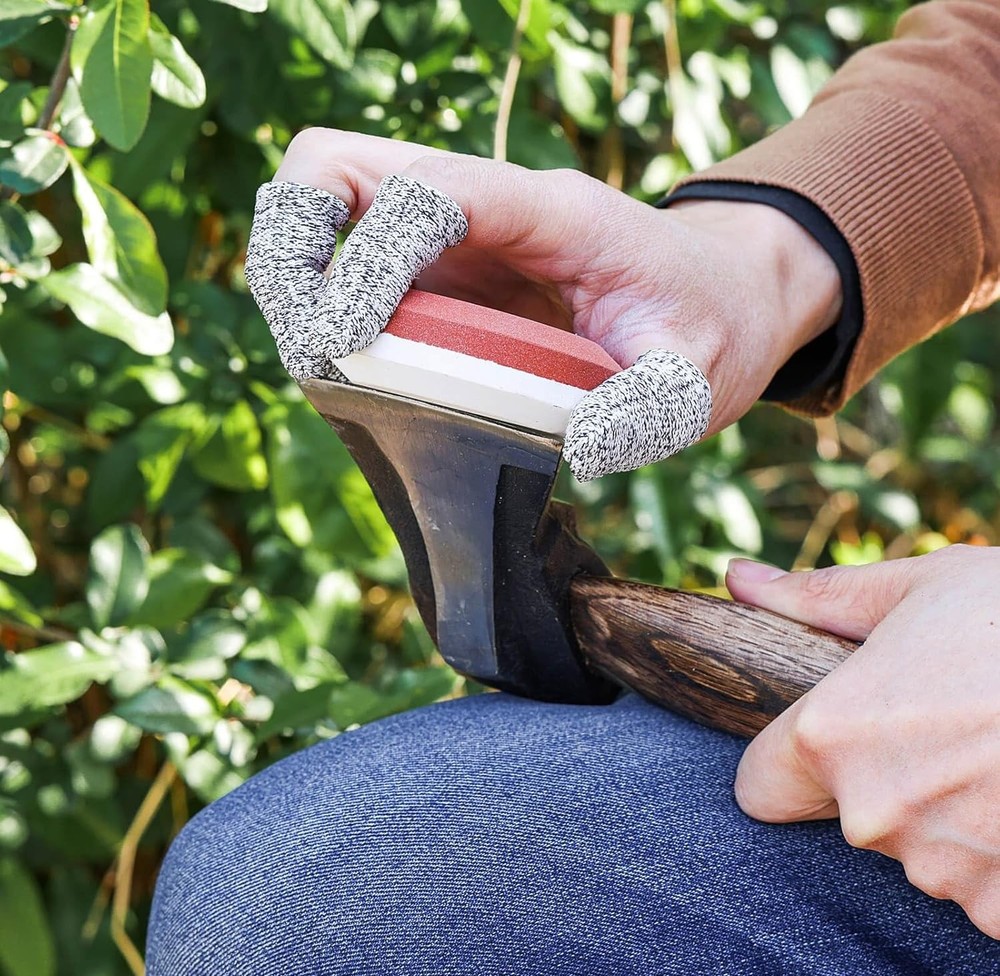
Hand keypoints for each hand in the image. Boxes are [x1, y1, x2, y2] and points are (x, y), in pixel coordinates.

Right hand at [245, 129, 841, 478]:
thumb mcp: (699, 377)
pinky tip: (345, 373)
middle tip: (310, 344)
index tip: (350, 341)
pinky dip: (321, 313)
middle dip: (292, 245)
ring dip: (293, 277)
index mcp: (548, 212)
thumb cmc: (708, 326)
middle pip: (338, 165)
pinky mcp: (440, 280)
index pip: (428, 191)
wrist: (718, 298)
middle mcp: (485, 209)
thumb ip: (648, 410)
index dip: (367, 256)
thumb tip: (580, 450)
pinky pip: (351, 270)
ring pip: (327, 209)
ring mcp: (455, 242)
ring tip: (317, 363)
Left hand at [727, 547, 999, 937]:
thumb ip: (818, 598)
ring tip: (994, 754)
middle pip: (847, 815)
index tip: (825, 748)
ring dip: (948, 818)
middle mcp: (875, 812)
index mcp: (833, 735)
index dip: (785, 767)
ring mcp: (947, 869)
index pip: (758, 789)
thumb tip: (738, 580)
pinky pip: (983, 890)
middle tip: (946, 729)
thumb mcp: (917, 588)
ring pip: (920, 853)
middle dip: (883, 782)